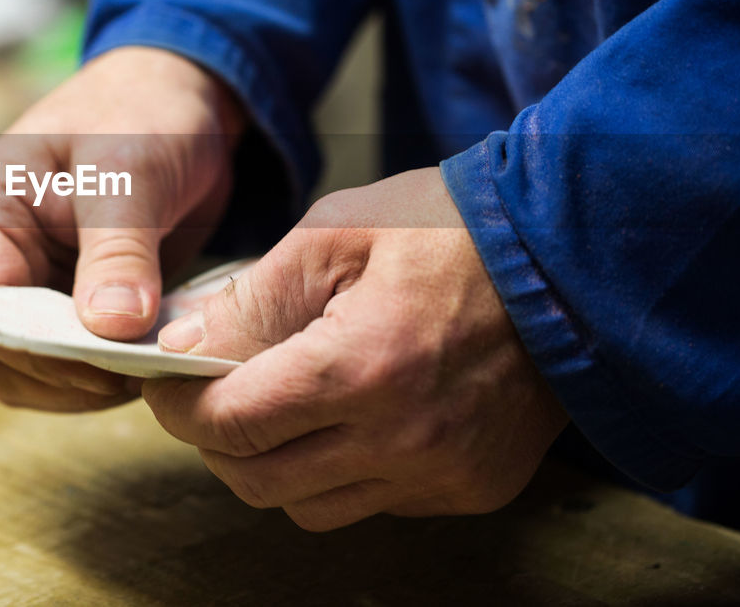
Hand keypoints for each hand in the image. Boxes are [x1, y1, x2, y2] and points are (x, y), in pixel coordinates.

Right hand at [0, 47, 244, 410]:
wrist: (180, 98)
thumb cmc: (146, 114)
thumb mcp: (134, 174)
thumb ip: (119, 251)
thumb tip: (109, 328)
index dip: (40, 351)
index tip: (113, 363)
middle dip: (66, 375)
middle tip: (143, 372)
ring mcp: (24, 281)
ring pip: (30, 371)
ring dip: (87, 384)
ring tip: (153, 368)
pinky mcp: (61, 301)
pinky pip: (66, 363)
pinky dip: (105, 373)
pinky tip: (151, 360)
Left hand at [141, 168, 567, 529]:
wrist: (572, 258)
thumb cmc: (450, 230)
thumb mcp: (335, 234)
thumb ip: (252, 298)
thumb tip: (185, 347)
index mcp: (363, 367)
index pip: (233, 423)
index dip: (181, 408)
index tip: (167, 385)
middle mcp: (405, 439)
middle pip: (261, 482)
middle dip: (218, 444)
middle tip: (210, 399)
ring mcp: (444, 474)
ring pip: (313, 508)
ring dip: (277, 465)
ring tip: (279, 407)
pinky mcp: (473, 488)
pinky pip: (377, 502)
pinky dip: (343, 471)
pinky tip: (352, 417)